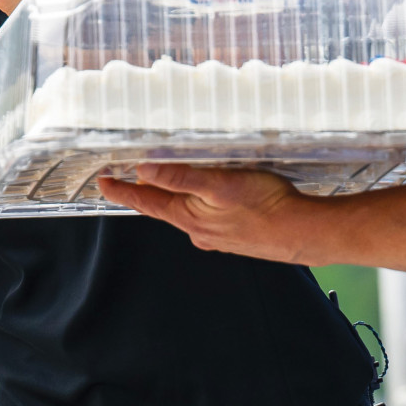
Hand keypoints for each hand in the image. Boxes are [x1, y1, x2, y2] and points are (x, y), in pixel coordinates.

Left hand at [96, 164, 312, 259]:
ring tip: (177, 179)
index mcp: (188, 217)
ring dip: (180, 197)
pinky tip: (220, 197)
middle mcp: (198, 230)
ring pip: (189, 212)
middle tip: (133, 175)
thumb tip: (144, 169)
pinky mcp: (236, 236)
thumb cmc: (265, 206)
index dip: (122, 190)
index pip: (145, 202)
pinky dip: (205, 204)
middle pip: (165, 207)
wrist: (301, 232)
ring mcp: (217, 235)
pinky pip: (211, 217)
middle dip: (149, 191)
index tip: (104, 181)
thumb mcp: (218, 184)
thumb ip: (180, 176)